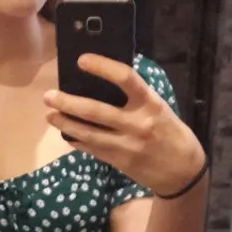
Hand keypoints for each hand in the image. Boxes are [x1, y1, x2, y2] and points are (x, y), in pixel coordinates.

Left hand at [44, 55, 205, 197]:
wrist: (181, 170)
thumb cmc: (169, 132)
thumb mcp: (158, 108)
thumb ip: (135, 98)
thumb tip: (102, 84)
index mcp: (150, 103)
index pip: (125, 78)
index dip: (102, 67)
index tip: (81, 60)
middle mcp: (137, 123)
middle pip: (96, 111)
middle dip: (68, 103)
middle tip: (49, 96)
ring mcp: (126, 145)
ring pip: (89, 133)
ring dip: (66, 124)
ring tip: (50, 116)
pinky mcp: (119, 161)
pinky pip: (92, 149)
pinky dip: (77, 140)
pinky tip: (66, 134)